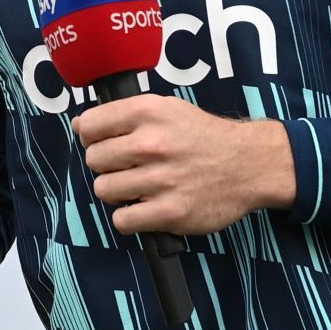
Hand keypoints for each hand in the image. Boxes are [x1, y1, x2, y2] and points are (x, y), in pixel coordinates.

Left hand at [73, 95, 294, 234]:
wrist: (250, 164)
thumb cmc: (204, 136)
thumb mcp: (168, 108)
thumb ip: (124, 114)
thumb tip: (81, 127)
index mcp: (148, 112)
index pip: (89, 126)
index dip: (91, 137)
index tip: (103, 143)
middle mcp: (152, 144)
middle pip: (94, 160)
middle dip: (106, 165)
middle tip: (127, 167)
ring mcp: (161, 179)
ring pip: (104, 190)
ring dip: (116, 192)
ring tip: (137, 187)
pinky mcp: (171, 212)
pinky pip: (123, 221)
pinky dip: (129, 218)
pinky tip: (143, 208)